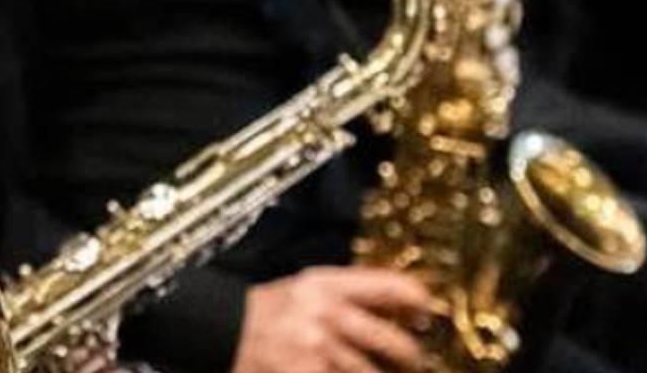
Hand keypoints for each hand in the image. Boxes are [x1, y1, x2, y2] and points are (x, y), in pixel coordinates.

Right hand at [233, 267, 430, 372]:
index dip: (419, 302)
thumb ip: (349, 295)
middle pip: (392, 342)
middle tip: (414, 360)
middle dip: (410, 357)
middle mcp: (324, 314)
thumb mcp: (306, 289)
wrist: (219, 330)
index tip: (428, 314)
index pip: (390, 287)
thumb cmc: (268, 311)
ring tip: (377, 370)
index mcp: (325, 283)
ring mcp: (316, 349)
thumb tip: (405, 309)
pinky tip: (343, 370)